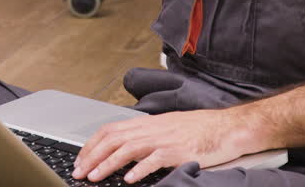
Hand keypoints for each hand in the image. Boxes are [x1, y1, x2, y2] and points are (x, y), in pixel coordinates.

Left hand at [72, 108, 258, 183]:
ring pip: (128, 148)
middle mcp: (151, 129)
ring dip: (108, 164)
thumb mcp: (166, 129)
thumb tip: (125, 152)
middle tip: (79, 172)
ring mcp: (164, 139)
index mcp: (146, 124)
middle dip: (92, 156)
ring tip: (95, 177)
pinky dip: (139, 169)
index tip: (80, 159)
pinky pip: (154, 160)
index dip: (92, 144)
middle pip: (113, 139)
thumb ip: (146, 138)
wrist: (226, 127)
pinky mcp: (178, 151)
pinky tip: (129, 180)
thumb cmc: (199, 129)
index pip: (110, 130)